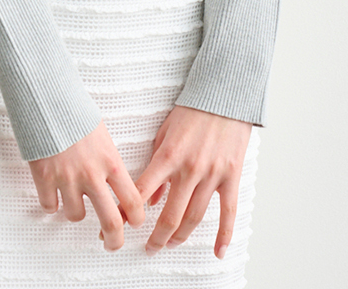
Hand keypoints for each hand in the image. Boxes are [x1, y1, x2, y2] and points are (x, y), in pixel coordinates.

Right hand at [28, 120, 145, 250]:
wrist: (47, 99)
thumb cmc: (75, 113)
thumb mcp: (103, 136)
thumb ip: (109, 162)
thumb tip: (114, 184)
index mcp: (111, 162)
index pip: (133, 200)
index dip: (137, 218)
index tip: (135, 222)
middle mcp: (92, 174)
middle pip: (110, 222)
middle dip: (114, 240)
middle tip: (112, 244)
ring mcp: (67, 178)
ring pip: (76, 216)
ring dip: (76, 211)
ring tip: (74, 200)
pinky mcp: (44, 178)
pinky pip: (49, 207)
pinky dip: (51, 203)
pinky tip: (53, 192)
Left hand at [135, 105, 252, 258]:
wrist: (224, 96)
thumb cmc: (191, 112)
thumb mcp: (164, 133)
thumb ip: (156, 166)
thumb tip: (151, 199)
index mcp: (168, 156)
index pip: (142, 192)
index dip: (127, 214)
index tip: (117, 226)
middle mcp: (189, 168)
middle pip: (170, 216)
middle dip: (156, 237)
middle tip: (148, 247)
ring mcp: (212, 174)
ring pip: (194, 217)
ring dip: (180, 237)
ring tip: (170, 244)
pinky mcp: (231, 176)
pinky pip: (228, 212)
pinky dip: (224, 235)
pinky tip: (217, 252)